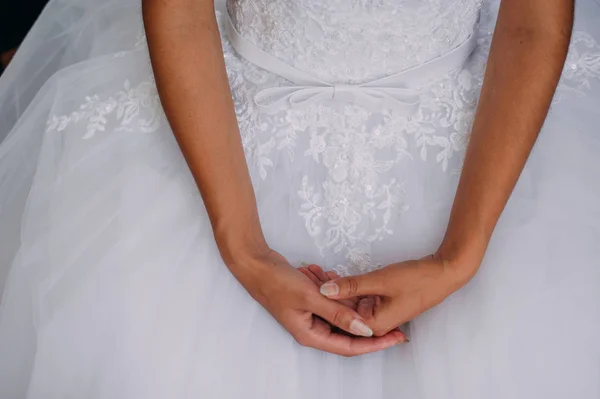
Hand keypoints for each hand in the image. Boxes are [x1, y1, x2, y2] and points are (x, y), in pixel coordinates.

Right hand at [228, 249, 407, 355]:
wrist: (255, 264)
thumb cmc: (277, 282)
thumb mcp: (311, 297)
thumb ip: (339, 313)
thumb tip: (365, 330)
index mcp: (311, 334)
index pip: (349, 347)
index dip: (374, 345)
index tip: (396, 338)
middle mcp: (312, 328)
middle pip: (347, 331)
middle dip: (365, 318)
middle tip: (391, 312)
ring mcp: (310, 314)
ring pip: (340, 311)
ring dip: (346, 298)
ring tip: (347, 281)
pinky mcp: (310, 301)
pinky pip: (331, 298)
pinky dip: (334, 287)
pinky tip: (326, 273)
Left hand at [319, 254, 475, 336]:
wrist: (444, 272)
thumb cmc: (416, 279)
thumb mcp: (379, 280)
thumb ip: (351, 286)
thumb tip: (324, 290)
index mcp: (374, 325)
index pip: (338, 319)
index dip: (320, 302)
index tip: (306, 284)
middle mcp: (375, 324)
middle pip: (342, 312)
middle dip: (325, 293)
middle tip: (307, 274)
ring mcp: (379, 314)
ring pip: (348, 303)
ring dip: (334, 289)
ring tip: (314, 272)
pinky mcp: (381, 303)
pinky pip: (358, 297)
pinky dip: (347, 287)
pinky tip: (331, 275)